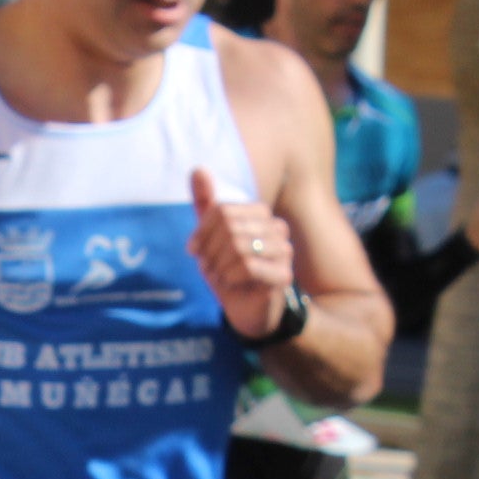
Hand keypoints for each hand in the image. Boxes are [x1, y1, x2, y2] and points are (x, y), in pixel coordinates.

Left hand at [189, 168, 295, 336]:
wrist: (247, 310)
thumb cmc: (230, 271)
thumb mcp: (212, 237)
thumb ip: (206, 204)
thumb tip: (197, 169)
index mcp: (260, 214)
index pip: (222, 211)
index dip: (201, 232)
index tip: (194, 250)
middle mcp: (276, 227)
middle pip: (229, 227)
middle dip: (209, 250)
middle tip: (207, 266)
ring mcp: (283, 251)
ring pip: (238, 246)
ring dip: (219, 265)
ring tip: (220, 275)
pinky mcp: (283, 275)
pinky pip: (248, 265)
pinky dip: (230, 276)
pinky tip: (231, 283)